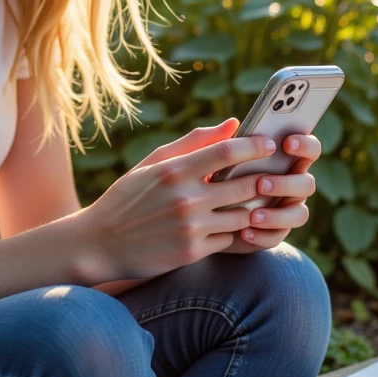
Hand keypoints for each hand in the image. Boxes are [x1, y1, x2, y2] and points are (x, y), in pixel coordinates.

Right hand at [77, 119, 314, 283]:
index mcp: (174, 170)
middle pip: (244, 185)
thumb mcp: (152, 163)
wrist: (100, 243)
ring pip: (242, 216)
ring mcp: (190, 228)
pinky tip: (237, 225)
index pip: (226, 152)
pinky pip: (229, 239)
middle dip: (265, 179)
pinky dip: (236, 232)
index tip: (270, 144)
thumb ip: (194, 142)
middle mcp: (185, 198)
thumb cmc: (128, 198)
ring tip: (263, 199)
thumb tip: (233, 124)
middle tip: (277, 173)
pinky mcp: (192, 253)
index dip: (254, 146)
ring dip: (255, 208)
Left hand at [212, 118, 320, 254]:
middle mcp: (290, 184)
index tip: (286, 142)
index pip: (308, 149)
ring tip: (253, 215)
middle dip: (287, 183)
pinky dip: (263, 234)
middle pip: (307, 183)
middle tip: (262, 183)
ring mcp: (284, 209)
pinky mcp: (273, 232)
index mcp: (284, 160)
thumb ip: (221, 141)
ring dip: (279, 214)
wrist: (194, 214)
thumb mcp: (208, 158)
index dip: (305, 145)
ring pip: (299, 213)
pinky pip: (278, 236)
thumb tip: (232, 123)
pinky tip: (244, 231)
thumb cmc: (208, 176)